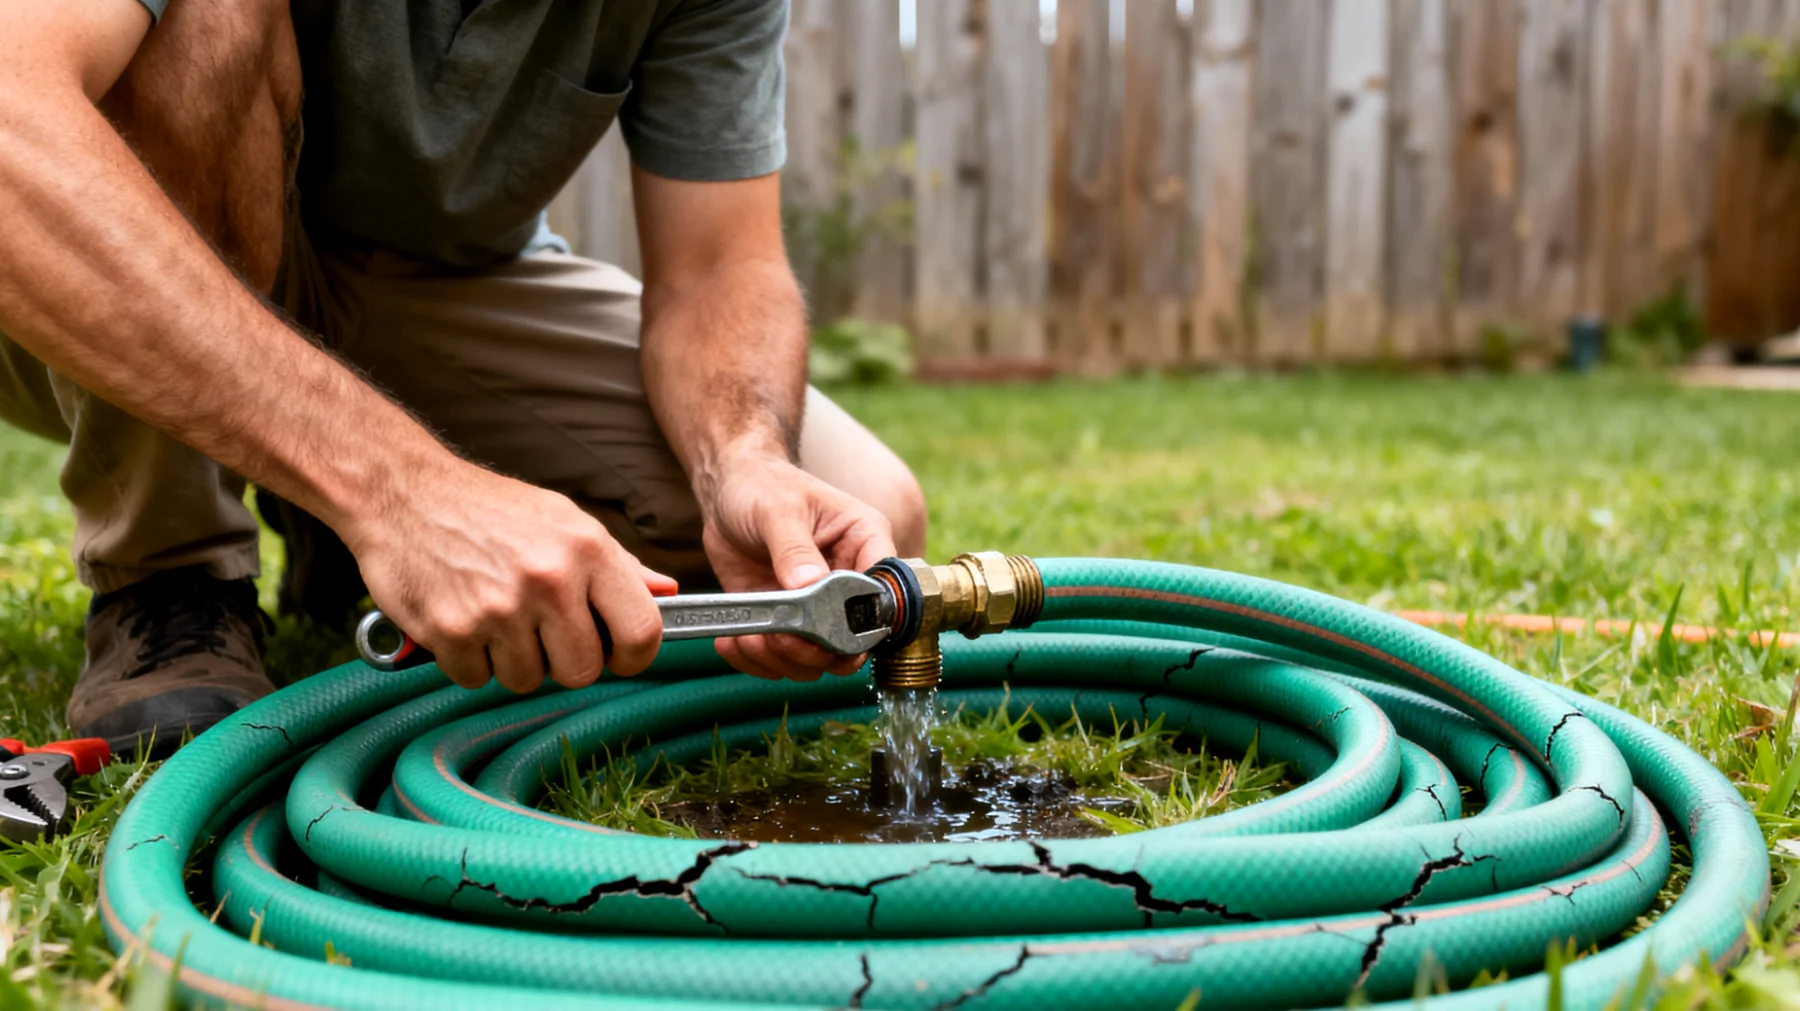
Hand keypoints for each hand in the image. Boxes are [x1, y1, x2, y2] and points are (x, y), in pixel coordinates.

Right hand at [344, 460, 675, 691]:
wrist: (402, 492)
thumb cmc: (489, 510)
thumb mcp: (564, 520)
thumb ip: (618, 564)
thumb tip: (667, 594)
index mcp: (588, 550)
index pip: (642, 632)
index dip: (634, 657)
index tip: (617, 656)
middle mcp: (549, 580)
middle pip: (583, 671)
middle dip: (564, 662)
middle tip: (540, 632)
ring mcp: (499, 608)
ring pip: (527, 680)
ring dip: (511, 660)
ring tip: (495, 615)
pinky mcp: (451, 630)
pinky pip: (476, 678)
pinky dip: (468, 660)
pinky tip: (462, 619)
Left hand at [699, 450, 896, 680]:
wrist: (728, 489)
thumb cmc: (762, 484)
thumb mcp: (778, 510)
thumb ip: (794, 549)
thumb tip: (809, 587)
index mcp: (864, 543)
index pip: (883, 592)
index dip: (861, 620)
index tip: (825, 628)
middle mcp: (848, 581)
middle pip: (853, 642)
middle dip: (816, 651)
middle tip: (781, 638)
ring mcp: (817, 605)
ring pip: (818, 660)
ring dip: (783, 660)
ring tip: (751, 640)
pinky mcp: (786, 619)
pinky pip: (781, 658)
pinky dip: (758, 661)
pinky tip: (734, 644)